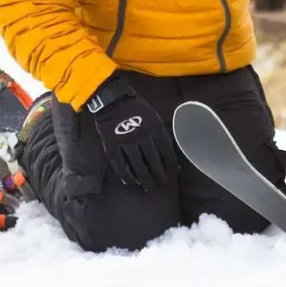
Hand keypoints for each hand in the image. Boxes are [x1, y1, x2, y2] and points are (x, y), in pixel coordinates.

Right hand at [89, 75, 178, 190]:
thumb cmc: (136, 108)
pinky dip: (125, 175)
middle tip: (161, 183)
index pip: (166, 149)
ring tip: (148, 186)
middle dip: (158, 174)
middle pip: (152, 160)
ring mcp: (125, 141)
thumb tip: (169, 153)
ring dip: (144, 178)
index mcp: (154, 126)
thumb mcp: (153, 116)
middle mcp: (141, 135)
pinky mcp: (111, 145)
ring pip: (137, 165)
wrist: (113, 99)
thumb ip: (160, 133)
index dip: (170, 163)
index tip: (173, 172)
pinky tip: (130, 182)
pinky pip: (119, 164)